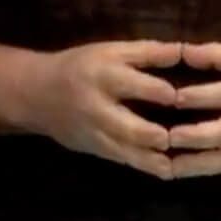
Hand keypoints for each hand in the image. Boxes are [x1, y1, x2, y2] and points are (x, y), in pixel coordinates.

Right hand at [16, 40, 182, 179]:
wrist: (37, 94)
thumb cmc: (81, 66)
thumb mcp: (111, 50)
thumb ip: (148, 52)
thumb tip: (184, 51)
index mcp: (105, 76)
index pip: (137, 86)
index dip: (163, 93)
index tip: (183, 98)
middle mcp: (98, 107)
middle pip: (128, 126)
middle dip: (153, 135)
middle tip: (175, 138)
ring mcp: (95, 133)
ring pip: (125, 151)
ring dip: (151, 159)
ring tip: (176, 164)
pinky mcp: (94, 149)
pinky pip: (121, 160)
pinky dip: (142, 166)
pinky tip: (165, 170)